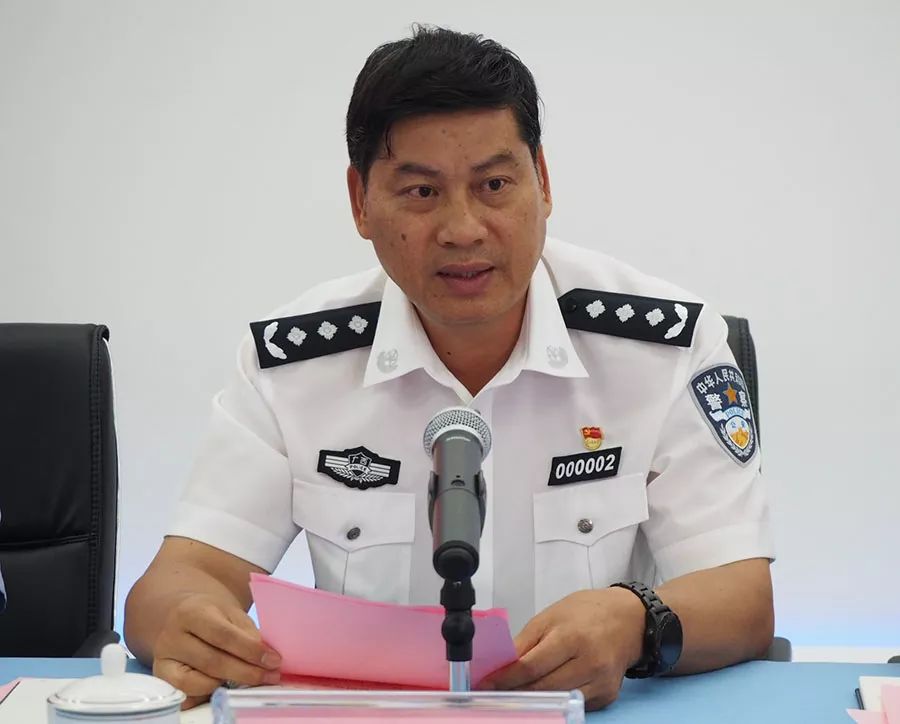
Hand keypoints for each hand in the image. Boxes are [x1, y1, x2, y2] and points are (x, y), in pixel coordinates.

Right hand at [152, 593, 281, 708]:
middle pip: (212, 661)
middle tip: (270, 676)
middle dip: (246, 672)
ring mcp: (163, 657)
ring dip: (228, 685)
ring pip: (197, 681)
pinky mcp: (161, 675)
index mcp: (192, 612)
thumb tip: (266, 658)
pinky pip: (185, 693)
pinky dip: (207, 693)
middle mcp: (172, 636)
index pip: (224, 635)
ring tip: (250, 681)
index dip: (250, 650)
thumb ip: (247, 633)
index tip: (273, 660)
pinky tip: (225, 687)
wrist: (178, 613)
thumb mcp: (230, 613)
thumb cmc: (210, 614)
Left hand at [479, 588, 645, 709]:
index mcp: (570, 637)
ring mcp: (600, 682)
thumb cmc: (588, 612)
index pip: (530, 667)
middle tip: (496, 693)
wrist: (631, 619)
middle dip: (516, 691)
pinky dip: (558, 700)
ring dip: (535, 699)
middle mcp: (588, 663)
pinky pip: (575, 704)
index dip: (505, 679)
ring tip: (517, 693)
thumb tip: (501, 664)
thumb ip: (526, 641)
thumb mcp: (551, 615)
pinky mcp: (608, 695)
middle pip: (542, 688)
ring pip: (557, 700)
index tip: (486, 685)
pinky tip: (546, 692)